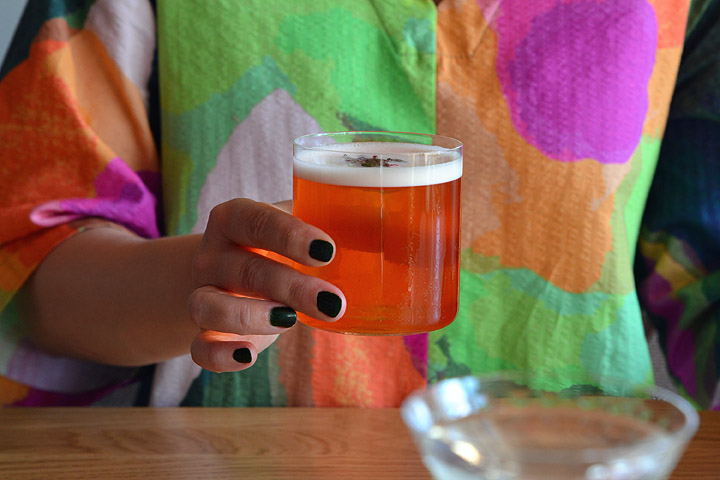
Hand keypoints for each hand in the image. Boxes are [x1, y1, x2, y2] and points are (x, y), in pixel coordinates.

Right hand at [188, 198, 344, 371]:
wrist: (229, 273)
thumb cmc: (280, 247)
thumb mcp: (304, 228)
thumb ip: (347, 226)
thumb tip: (415, 233)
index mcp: (236, 219)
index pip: (254, 219)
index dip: (288, 234)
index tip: (327, 251)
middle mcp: (213, 255)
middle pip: (243, 269)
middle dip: (291, 287)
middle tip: (334, 301)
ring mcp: (203, 294)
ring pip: (209, 307)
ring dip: (252, 317)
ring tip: (292, 322)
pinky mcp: (204, 333)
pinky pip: (199, 348)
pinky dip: (220, 356)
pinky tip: (249, 356)